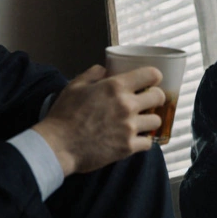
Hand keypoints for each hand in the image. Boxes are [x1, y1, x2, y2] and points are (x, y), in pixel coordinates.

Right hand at [33, 64, 165, 176]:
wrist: (58, 146)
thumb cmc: (64, 115)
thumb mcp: (75, 86)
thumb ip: (93, 74)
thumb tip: (105, 70)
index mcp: (115, 87)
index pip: (151, 74)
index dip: (154, 77)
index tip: (152, 81)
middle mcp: (127, 105)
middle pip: (159, 97)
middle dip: (155, 98)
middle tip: (147, 102)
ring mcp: (129, 127)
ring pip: (156, 121)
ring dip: (149, 120)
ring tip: (141, 122)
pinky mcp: (128, 147)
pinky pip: (148, 142)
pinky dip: (143, 140)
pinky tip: (135, 139)